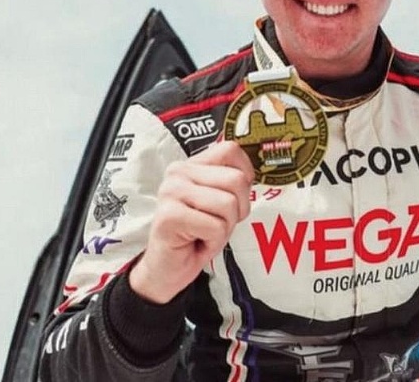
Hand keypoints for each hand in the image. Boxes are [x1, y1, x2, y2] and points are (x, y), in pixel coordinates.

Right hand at [129, 141, 253, 303]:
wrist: (166, 269)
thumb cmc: (196, 234)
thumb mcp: (218, 203)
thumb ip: (230, 183)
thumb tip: (251, 173)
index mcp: (191, 165)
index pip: (231, 150)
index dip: (245, 175)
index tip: (235, 197)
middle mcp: (178, 173)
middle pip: (236, 180)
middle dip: (237, 209)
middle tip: (217, 223)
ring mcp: (171, 193)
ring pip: (228, 204)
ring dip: (225, 227)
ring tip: (206, 233)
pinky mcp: (170, 216)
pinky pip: (216, 226)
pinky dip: (214, 241)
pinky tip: (197, 243)